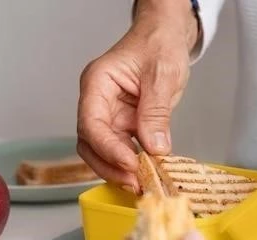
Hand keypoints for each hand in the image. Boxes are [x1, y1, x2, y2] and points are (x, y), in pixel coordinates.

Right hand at [77, 0, 197, 191]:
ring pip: (103, 151)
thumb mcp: (162, 74)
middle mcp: (98, 102)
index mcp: (98, 83)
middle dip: (110, 166)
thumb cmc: (159, 45)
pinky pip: (123, 150)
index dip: (108, 148)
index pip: (91, 123)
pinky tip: (146, 174)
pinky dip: (133, 164)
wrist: (166, 38)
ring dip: (119, 170)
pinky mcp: (125, 125)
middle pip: (90, 143)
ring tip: (141, 183)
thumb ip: (156, 111)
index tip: (130, 164)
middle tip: (135, 182)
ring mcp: (111, 115)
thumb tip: (154, 146)